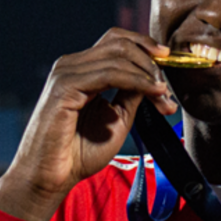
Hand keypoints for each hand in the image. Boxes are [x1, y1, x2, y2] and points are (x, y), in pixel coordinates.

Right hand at [0, 29, 176, 220]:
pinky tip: (153, 92)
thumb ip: (131, 95)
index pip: (116, 42)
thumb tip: (155, 79)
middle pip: (119, 42)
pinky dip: (137, 81)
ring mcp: (66, 73)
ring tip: (164, 96)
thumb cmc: (78, 154)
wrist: (51, 178)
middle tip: (168, 87)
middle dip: (151, 60)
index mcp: (81, 70)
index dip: (146, 47)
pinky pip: (110, 73)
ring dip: (148, 74)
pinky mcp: (65, 86)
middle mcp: (71, 65)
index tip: (170, 63)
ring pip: (118, 55)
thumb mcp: (117, 119)